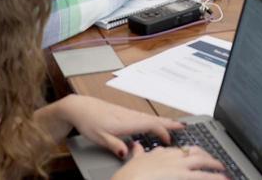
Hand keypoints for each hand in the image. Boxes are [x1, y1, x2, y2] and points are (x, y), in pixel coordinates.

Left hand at [56, 95, 183, 157]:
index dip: (166, 128)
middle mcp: (128, 116)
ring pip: (148, 117)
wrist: (78, 107)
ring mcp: (126, 113)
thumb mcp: (99, 137)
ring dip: (161, 121)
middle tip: (183, 127)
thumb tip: (126, 153)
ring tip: (172, 125)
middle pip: (153, 119)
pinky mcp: (122, 113)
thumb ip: (114, 145)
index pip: (151, 124)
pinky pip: (142, 116)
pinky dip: (151, 119)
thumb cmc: (88, 121)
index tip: (178, 131)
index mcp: (126, 122)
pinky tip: (152, 123)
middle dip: (168, 123)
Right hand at [114, 143, 223, 178]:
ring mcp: (179, 167)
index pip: (181, 149)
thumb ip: (138, 153)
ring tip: (223, 171)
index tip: (197, 154)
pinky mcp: (184, 177)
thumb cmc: (129, 176)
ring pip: (202, 162)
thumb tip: (136, 146)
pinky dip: (215, 178)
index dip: (191, 152)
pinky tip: (223, 179)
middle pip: (195, 152)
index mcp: (162, 153)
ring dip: (215, 166)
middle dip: (207, 156)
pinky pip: (203, 176)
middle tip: (216, 162)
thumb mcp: (134, 161)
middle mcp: (172, 157)